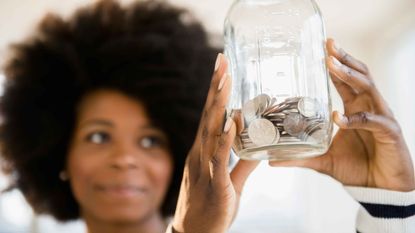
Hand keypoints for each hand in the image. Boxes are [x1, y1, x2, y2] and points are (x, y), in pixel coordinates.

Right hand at [172, 54, 258, 232]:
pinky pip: (220, 160)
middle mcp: (201, 155)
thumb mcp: (230, 181)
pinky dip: (225, 141)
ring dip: (218, 106)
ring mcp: (205, 169)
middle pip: (208, 116)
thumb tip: (259, 145)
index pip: (210, 116)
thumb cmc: (211, 206)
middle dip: (215, 88)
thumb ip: (243, 162)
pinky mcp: (215, 186)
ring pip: (212, 132)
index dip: (215, 92)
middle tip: (222, 61)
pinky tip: (231, 123)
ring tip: (225, 81)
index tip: (221, 68)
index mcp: (204, 152)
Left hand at [270, 38, 414, 191]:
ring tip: (332, 65)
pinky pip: (372, 121)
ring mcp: (380, 117)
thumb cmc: (357, 169)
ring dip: (349, 76)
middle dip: (343, 59)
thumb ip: (300, 158)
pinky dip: (355, 119)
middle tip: (328, 45)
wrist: (381, 189)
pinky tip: (339, 118)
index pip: (344, 81)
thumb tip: (272, 161)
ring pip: (368, 88)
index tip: (322, 48)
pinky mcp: (389, 132)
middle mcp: (367, 108)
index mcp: (354, 109)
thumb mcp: (324, 161)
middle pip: (358, 75)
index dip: (335, 63)